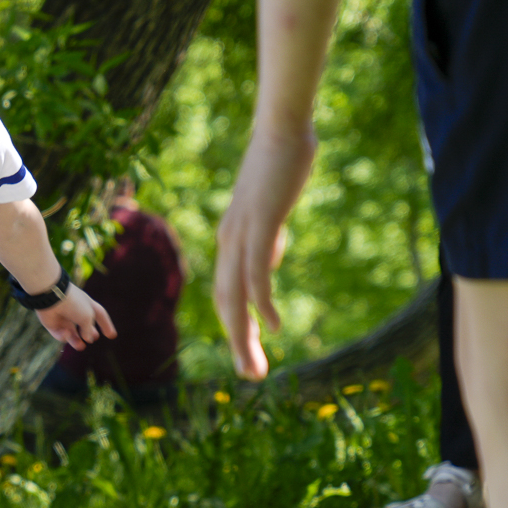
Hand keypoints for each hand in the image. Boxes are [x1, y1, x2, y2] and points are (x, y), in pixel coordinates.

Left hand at [34, 284, 115, 348]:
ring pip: (71, 333)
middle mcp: (76, 311)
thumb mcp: (88, 317)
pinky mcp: (52, 324)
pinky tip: (66, 333)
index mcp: (87, 304)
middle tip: (93, 339)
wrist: (52, 298)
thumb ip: (89, 330)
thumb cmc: (74, 304)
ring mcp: (63, 317)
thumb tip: (87, 339)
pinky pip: (59, 334)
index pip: (100, 315)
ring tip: (81, 346)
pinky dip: (63, 336)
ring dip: (76, 341)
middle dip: (89, 332)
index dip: (106, 325)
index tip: (112, 336)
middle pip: (84, 324)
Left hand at [213, 124, 315, 379]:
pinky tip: (271, 326)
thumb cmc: (278, 167)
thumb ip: (266, 238)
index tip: (249, 352)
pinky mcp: (258, 225)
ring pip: (236, 297)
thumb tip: (267, 259)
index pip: (227, 294)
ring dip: (244, 336)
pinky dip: (261, 302)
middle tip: (251, 376)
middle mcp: (229, 243)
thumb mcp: (270, 212)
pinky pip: (256, 272)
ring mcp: (241, 235)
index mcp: (231, 241)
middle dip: (238, 344)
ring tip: (254, 367)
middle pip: (226, 304)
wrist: (280, 131)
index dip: (236, 326)